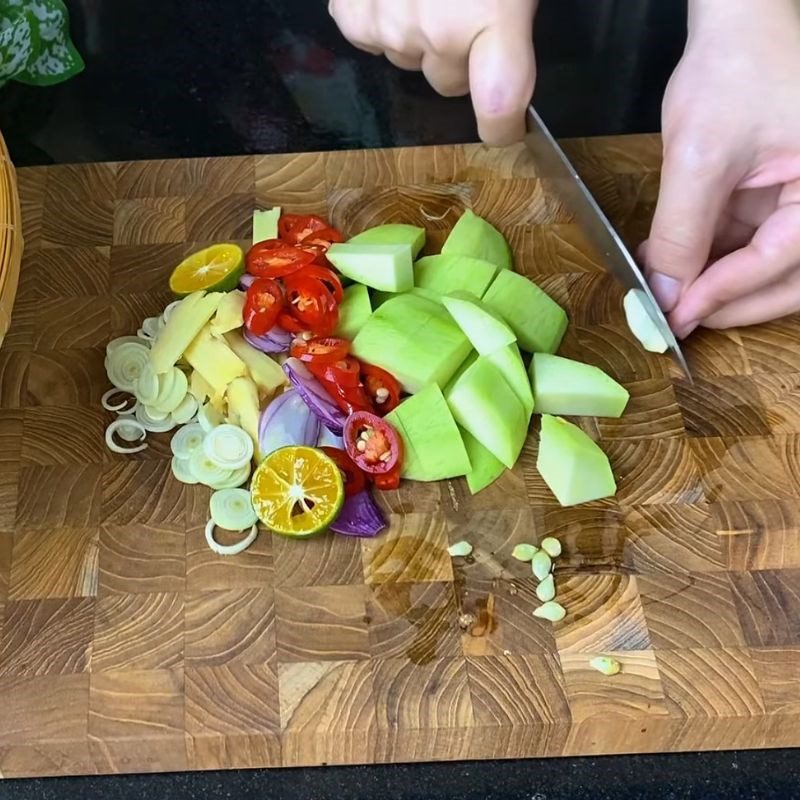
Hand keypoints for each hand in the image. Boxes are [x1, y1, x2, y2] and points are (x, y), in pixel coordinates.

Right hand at [328, 0, 537, 144]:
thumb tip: (510, 64)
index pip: (500, 102)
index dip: (502, 126)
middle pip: (448, 81)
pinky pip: (368, 36)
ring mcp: (389, 23)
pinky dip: (378, 17)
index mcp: (492, 12)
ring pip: (407, 59)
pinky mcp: (351, 12)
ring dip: (417, 34)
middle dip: (456, 58)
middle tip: (460, 9)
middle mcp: (437, 29)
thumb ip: (509, 19)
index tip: (505, 129)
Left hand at [642, 0, 799, 335]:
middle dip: (730, 302)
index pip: (781, 259)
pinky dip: (715, 259)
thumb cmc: (734, 71)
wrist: (740, 25)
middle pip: (788, 277)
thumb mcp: (699, 157)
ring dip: (717, 284)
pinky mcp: (783, 196)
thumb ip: (681, 232)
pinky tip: (676, 264)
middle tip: (677, 321)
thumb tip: (663, 295)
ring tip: (667, 292)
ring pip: (769, 266)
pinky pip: (754, 242)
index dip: (725, 293)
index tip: (676, 317)